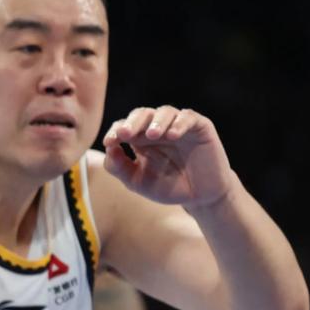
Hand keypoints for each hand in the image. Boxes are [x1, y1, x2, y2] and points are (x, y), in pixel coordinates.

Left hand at [102, 106, 237, 208]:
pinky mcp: (200, 127)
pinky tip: (173, 135)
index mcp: (141, 139)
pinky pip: (188, 118)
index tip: (109, 142)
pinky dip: (179, 123)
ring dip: (156, 122)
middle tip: (125, 134)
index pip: (124, 127)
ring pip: (165, 112)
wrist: (201, 197)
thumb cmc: (169, 187)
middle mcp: (159, 128)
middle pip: (142, 115)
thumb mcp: (138, 182)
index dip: (116, 131)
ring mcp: (179, 125)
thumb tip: (108, 148)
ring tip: (151, 136)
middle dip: (132, 123)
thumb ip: (120, 168)